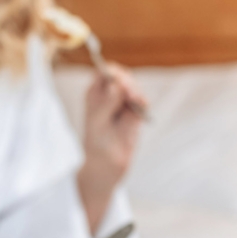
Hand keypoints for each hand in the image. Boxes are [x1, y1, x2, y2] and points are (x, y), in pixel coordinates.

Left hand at [78, 64, 145, 232]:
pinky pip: (142, 102)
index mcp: (95, 95)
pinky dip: (142, 102)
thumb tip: (116, 85)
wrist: (106, 165)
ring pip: (133, 87)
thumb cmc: (96, 144)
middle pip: (121, 77)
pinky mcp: (134, 115)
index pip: (104, 73)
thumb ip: (106, 103)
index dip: (111, 72)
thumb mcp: (97, 122)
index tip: (116, 81)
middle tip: (128, 92)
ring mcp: (123, 105)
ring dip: (135, 91)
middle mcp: (109, 97)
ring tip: (134, 100)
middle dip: (126, 81)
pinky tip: (140, 106)